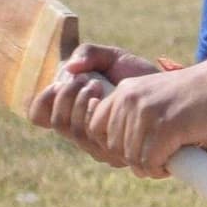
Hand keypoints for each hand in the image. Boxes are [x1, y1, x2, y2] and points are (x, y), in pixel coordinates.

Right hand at [29, 42, 164, 166]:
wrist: (167, 91)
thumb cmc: (135, 76)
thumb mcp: (110, 57)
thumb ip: (88, 54)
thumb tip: (69, 68)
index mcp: (70, 110)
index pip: (39, 116)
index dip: (42, 102)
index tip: (58, 83)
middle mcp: (80, 131)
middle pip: (57, 124)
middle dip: (67, 97)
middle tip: (86, 78)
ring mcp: (97, 144)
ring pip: (75, 132)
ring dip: (80, 104)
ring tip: (97, 83)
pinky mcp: (115, 152)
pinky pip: (95, 140)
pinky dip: (95, 116)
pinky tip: (106, 100)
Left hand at [32, 43, 206, 178]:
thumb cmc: (193, 95)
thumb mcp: (154, 96)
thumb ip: (134, 114)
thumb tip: (116, 151)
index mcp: (124, 91)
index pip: (95, 128)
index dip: (113, 146)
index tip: (134, 151)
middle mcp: (130, 99)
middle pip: (114, 148)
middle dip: (132, 160)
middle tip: (154, 161)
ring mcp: (147, 112)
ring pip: (132, 158)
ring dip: (148, 167)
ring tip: (164, 163)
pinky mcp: (166, 127)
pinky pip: (150, 162)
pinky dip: (159, 169)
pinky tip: (170, 164)